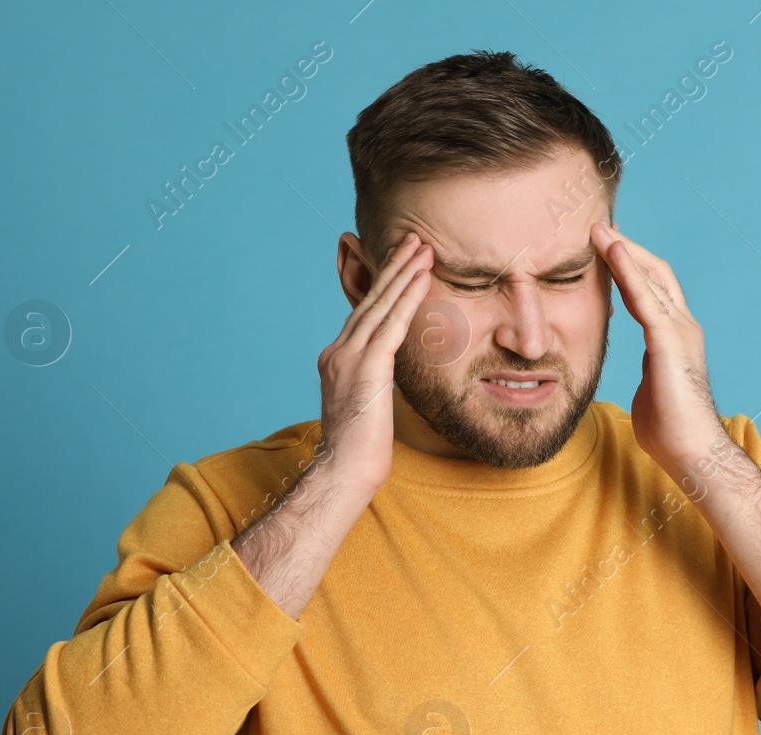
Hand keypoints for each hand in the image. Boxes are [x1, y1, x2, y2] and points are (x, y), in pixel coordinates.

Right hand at [316, 233, 432, 496]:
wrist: (345, 469)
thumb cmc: (361, 449)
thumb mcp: (367, 404)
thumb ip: (375, 380)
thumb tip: (390, 374)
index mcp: (336, 357)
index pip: (363, 312)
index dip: (383, 284)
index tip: (401, 261)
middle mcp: (338, 350)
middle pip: (370, 299)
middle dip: (393, 266)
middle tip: (413, 239)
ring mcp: (348, 356)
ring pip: (381, 304)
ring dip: (404, 272)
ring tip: (423, 247)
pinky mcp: (366, 366)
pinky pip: (392, 323)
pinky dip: (408, 296)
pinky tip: (423, 277)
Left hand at [592, 222, 727, 474]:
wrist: (692, 453)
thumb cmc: (671, 432)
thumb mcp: (652, 391)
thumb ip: (647, 373)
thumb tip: (640, 374)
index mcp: (674, 339)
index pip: (651, 291)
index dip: (628, 267)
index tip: (603, 250)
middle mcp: (682, 327)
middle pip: (654, 274)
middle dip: (625, 249)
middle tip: (596, 228)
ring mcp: (679, 332)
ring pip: (650, 277)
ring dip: (623, 251)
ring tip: (597, 230)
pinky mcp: (670, 342)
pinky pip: (647, 298)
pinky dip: (628, 272)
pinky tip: (611, 252)